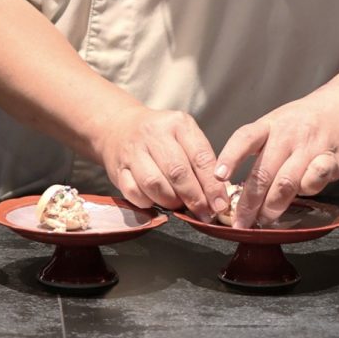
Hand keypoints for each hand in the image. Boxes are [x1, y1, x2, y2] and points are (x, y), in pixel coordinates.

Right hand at [98, 106, 227, 220]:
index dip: (212, 186)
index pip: (200, 158)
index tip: (220, 206)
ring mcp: (133, 150)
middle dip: (194, 198)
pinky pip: (134, 192)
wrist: (119, 126)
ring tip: (178, 205)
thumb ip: (201, 163)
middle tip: (203, 213)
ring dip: (170, 202)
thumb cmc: (160, 137)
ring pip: (154, 184)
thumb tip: (218, 199)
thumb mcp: (184, 137)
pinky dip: (148, 203)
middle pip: (177, 172)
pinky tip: (154, 201)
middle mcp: (153, 133)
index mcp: (178, 124)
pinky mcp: (118, 167)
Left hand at [215, 91, 338, 228]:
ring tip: (264, 220)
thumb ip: (261, 150)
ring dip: (273, 205)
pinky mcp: (334, 158)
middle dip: (249, 200)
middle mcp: (287, 135)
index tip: (217, 177)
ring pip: (287, 181)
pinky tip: (304, 194)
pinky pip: (317, 178)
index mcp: (269, 125)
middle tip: (240, 221)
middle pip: (263, 171)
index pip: (244, 138)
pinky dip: (309, 189)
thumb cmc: (307, 121)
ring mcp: (310, 146)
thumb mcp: (278, 124)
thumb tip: (236, 183)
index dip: (229, 157)